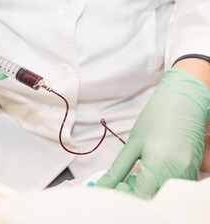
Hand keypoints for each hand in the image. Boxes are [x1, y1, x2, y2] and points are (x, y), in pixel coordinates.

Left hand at [96, 68, 209, 197]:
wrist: (183, 100)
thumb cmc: (157, 118)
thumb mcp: (132, 144)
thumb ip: (118, 169)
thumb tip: (104, 184)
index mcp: (158, 166)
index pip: (140, 196)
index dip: (126, 194)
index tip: (118, 184)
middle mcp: (176, 173)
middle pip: (153, 197)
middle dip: (136, 192)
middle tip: (126, 178)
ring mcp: (188, 172)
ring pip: (163, 192)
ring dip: (149, 188)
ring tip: (140, 169)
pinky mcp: (193, 169)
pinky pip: (173, 184)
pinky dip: (161, 182)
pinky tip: (153, 168)